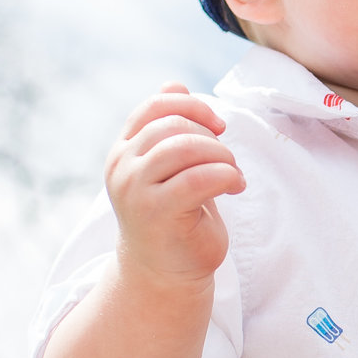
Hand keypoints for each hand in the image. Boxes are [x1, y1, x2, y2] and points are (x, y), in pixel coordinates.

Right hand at [104, 83, 242, 282]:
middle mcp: (122, 166)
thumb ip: (171, 130)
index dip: (192, 106)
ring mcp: (134, 189)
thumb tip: (173, 83)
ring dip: (221, 156)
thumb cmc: (175, 220)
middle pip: (173, 125)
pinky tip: (235, 186)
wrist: (164, 275)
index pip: (155, 107)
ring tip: (233, 174)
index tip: (218, 125)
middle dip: (212, 137)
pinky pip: (198, 178)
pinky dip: (226, 176)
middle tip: (229, 159)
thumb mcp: (172, 169)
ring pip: (185, 147)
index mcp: (124, 151)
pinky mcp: (155, 212)